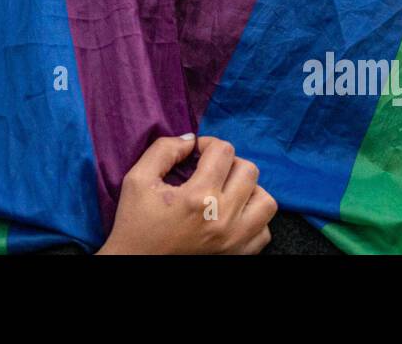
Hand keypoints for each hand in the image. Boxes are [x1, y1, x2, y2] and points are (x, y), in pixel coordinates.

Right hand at [96, 134, 276, 254]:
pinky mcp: (237, 254)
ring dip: (248, 190)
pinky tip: (231, 215)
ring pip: (266, 201)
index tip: (193, 155)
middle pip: (249, 170)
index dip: (207, 144)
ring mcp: (234, 240)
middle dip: (228, 162)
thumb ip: (164, 149)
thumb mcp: (137, 178)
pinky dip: (253, 218)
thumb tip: (191, 140)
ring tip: (226, 191)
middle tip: (209, 170)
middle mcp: (223, 218)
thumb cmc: (135, 221)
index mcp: (198, 197)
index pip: (223, 151)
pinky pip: (264, 230)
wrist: (135, 262)